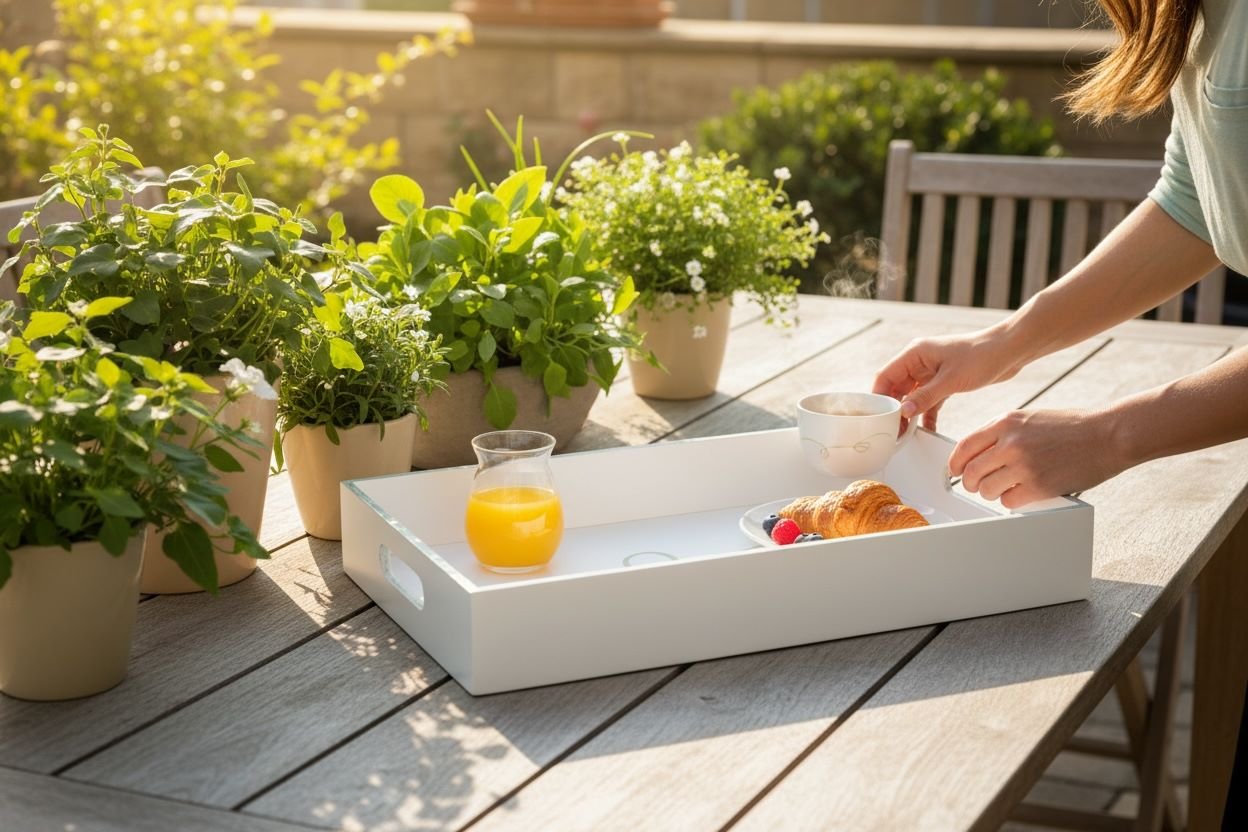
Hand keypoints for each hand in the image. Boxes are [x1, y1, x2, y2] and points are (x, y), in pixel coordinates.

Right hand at [873, 329, 1021, 431]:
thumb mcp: (951, 380)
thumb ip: (925, 397)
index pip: (886, 376)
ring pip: (912, 396)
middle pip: (896, 387)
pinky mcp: (944, 381)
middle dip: (894, 409)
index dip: (879, 397)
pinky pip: (929, 400)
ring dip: (910, 413)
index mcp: (915, 353)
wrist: (1009, 351)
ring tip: (906, 434)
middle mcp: (919, 361)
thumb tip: (904, 412)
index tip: (877, 417)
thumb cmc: (981, 356)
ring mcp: (931, 372)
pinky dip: (927, 414)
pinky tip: (927, 429)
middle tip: (893, 430)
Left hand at [949, 408, 1123, 507]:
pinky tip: (1022, 493)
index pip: (965, 447)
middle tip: (978, 485)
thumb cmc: (1072, 426)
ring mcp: (1024, 464)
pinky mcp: (1039, 485)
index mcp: (1006, 422)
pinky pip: (1008, 501)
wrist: (1108, 434)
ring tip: (1005, 487)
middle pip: (970, 472)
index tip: (955, 471)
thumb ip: (1002, 432)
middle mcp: (1010, 442)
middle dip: (970, 482)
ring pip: (986, 489)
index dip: (955, 463)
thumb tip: (977, 452)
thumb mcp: (1030, 417)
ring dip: (992, 493)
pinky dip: (1012, 501)